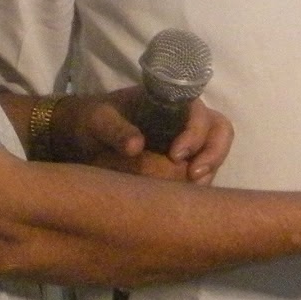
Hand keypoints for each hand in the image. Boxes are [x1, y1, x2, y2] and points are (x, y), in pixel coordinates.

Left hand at [61, 90, 234, 182]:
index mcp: (169, 101)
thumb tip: (136, 146)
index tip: (176, 156)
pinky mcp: (180, 163)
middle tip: (193, 177)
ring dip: (208, 172)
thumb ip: (116, 130)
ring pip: (213, 154)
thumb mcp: (98, 121)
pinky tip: (181, 198)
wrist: (82, 135)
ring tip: (189, 192)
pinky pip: (200, 171)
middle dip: (212, 155)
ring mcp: (185, 141)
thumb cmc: (93, 120)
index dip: (196, 134)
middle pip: (218, 132)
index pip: (199, 113)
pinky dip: (197, 184)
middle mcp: (184, 120)